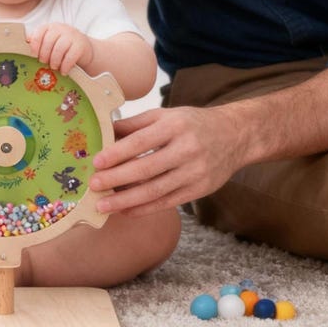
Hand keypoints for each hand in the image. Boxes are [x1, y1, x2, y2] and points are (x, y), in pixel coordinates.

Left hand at [29, 23, 93, 74]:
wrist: (84, 48)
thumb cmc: (62, 46)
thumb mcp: (51, 41)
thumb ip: (39, 41)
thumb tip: (26, 42)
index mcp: (50, 27)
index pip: (39, 32)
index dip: (35, 45)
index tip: (34, 55)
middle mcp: (61, 29)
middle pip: (49, 41)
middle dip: (44, 55)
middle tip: (44, 63)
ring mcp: (72, 36)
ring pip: (59, 49)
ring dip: (54, 61)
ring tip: (54, 67)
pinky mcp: (80, 45)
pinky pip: (70, 56)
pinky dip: (65, 66)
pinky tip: (64, 71)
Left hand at [90, 104, 245, 215]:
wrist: (234, 136)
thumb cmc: (191, 123)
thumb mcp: (165, 115)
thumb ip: (134, 124)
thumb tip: (103, 132)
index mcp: (174, 126)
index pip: (141, 141)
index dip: (117, 153)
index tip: (96, 162)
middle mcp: (186, 149)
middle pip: (146, 168)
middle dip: (116, 179)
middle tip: (93, 186)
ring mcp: (195, 172)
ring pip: (156, 190)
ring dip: (126, 200)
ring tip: (103, 205)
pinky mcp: (200, 190)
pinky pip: (167, 202)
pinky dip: (144, 209)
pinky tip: (125, 211)